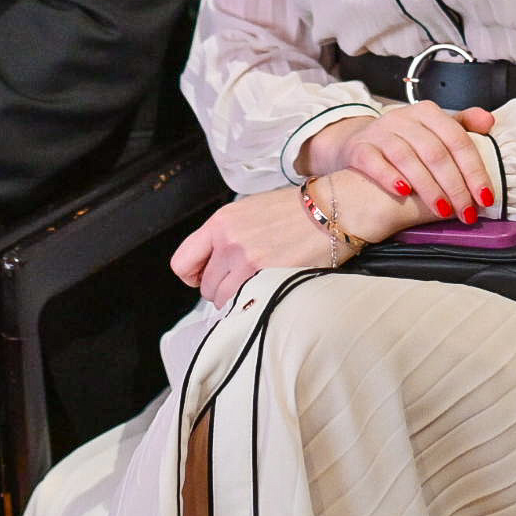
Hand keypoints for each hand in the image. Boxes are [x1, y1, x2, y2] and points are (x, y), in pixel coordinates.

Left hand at [169, 181, 358, 307]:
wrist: (334, 209)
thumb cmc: (297, 210)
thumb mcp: (250, 211)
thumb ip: (226, 236)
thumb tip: (215, 264)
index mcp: (221, 222)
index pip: (182, 262)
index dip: (193, 276)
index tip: (207, 277)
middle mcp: (229, 241)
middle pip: (206, 287)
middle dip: (222, 289)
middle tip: (244, 282)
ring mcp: (248, 261)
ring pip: (224, 301)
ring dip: (238, 299)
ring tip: (259, 286)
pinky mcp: (269, 278)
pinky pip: (246, 305)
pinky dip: (254, 304)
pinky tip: (270, 291)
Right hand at [303, 103, 497, 221]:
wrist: (359, 143)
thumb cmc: (405, 141)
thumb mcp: (434, 130)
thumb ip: (463, 126)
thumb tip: (489, 121)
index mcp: (428, 112)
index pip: (458, 140)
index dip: (474, 170)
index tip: (486, 197)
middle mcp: (404, 118)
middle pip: (435, 152)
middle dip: (455, 186)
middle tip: (466, 212)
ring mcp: (380, 132)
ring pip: (407, 158)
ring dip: (429, 188)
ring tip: (443, 211)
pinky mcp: (360, 148)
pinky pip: (374, 162)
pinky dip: (390, 177)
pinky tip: (403, 193)